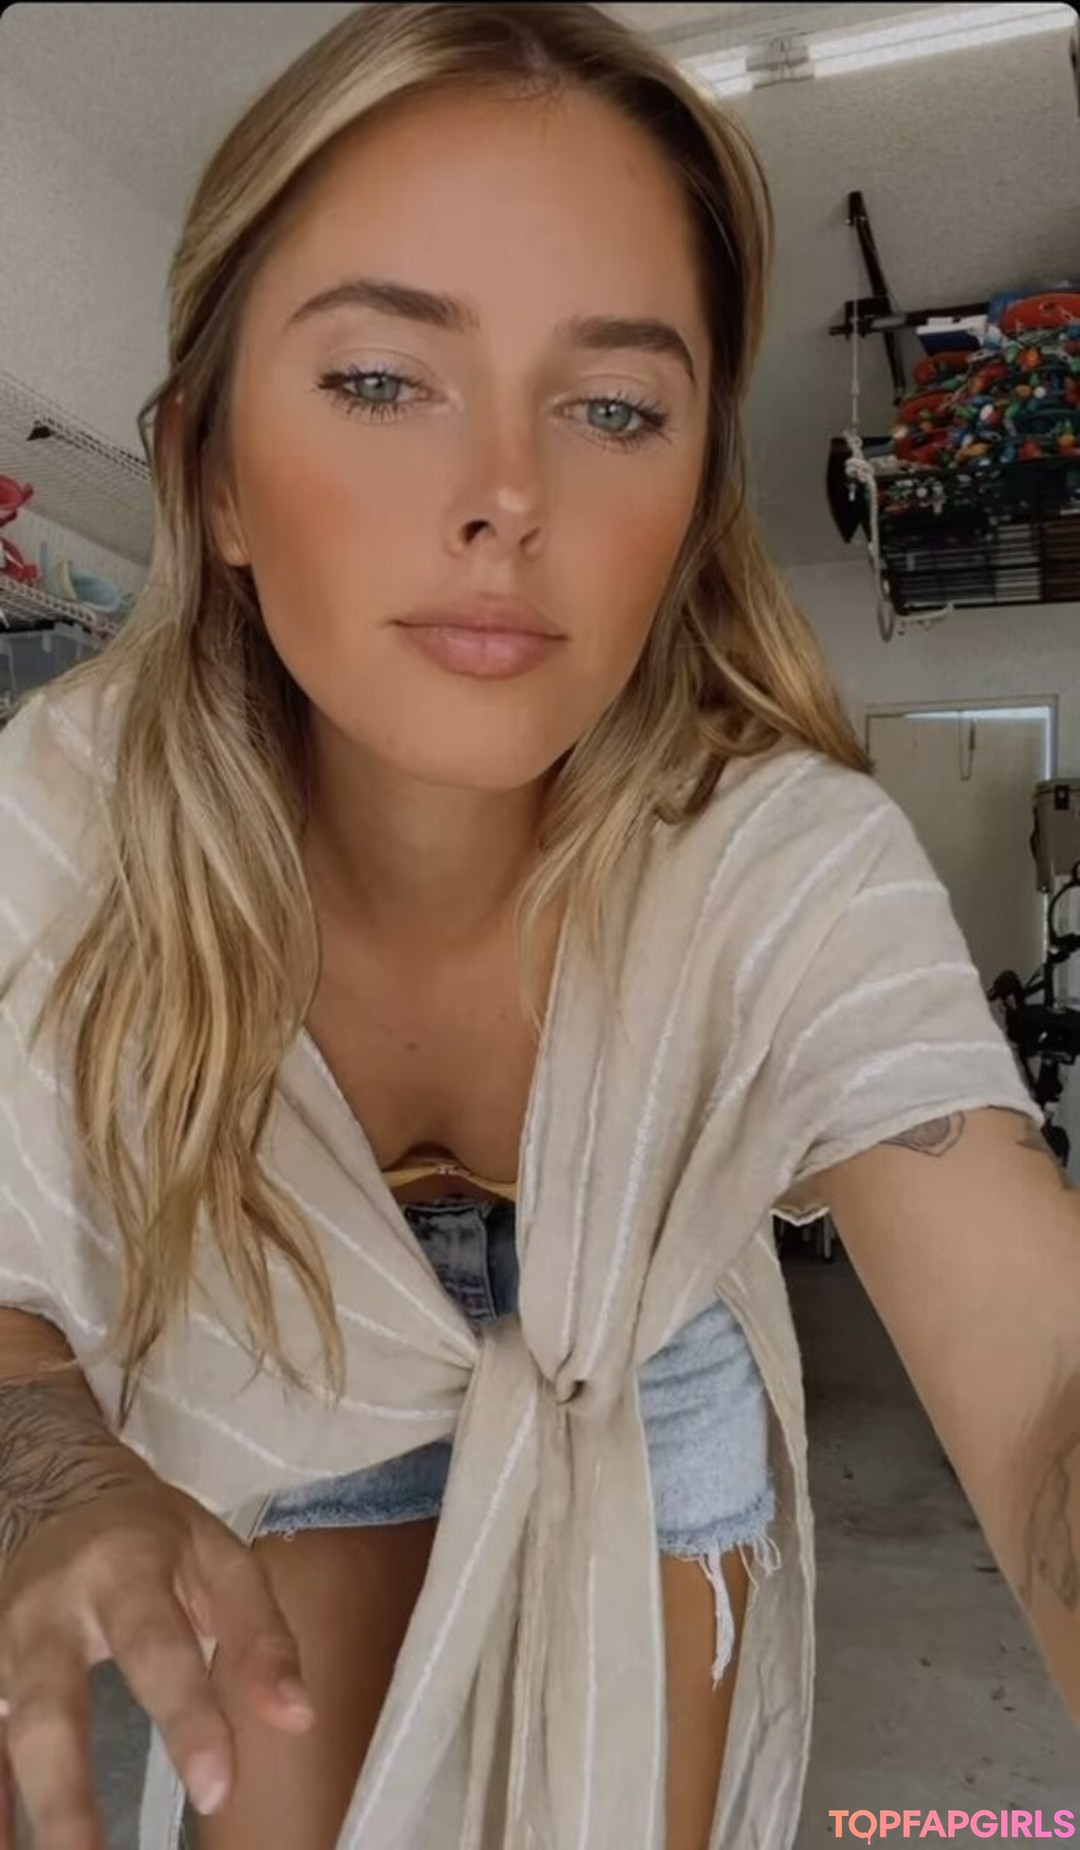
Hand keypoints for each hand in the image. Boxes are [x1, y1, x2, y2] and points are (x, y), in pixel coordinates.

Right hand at [0, 1469, 315, 1848]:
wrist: (52, 1486)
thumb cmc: (153, 1536)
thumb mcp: (219, 1559)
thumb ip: (260, 1636)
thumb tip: (298, 1717)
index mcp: (123, 1570)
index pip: (157, 1649)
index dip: (187, 1718)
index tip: (215, 1790)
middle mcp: (47, 1611)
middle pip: (50, 1709)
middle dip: (65, 1795)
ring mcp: (0, 1645)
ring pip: (3, 1733)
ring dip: (22, 1805)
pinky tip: (9, 1842)